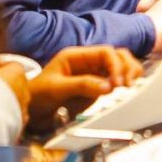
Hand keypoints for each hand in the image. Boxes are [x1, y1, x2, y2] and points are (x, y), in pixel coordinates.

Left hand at [26, 45, 140, 132]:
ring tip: (130, 87)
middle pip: (117, 55)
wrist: (31, 109)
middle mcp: (89, 62)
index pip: (105, 52)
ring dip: (129, 73)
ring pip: (121, 66)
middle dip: (127, 67)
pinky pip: (116, 81)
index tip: (117, 82)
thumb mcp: (56, 88)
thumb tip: (107, 86)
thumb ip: (81, 85)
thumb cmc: (38, 94)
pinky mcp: (98, 87)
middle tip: (128, 85)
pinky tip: (126, 92)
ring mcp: (95, 74)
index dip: (115, 65)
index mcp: (77, 56)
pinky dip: (125, 84)